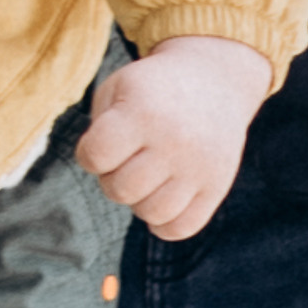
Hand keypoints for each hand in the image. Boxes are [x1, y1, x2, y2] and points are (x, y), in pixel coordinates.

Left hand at [76, 36, 273, 242]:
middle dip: (112, 179)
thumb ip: (97, 130)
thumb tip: (100, 174)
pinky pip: (182, 228)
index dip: (89, 154)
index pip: (94, 157)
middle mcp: (174, 141)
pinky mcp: (217, 185)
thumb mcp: (118, 88)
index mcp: (143, 112)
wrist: (214, 80)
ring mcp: (199, 166)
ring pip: (152, 214)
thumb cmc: (152, 90)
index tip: (103, 141)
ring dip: (139, 201)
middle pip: (120, 190)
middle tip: (127, 159)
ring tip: (146, 177)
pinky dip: (164, 223)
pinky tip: (162, 197)